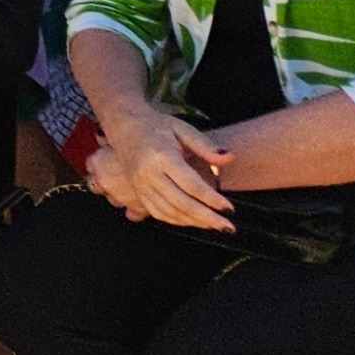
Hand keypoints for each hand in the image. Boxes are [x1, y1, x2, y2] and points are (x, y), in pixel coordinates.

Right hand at [86, 104, 235, 228]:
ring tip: (216, 226)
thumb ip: (205, 145)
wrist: (123, 126)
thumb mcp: (182, 128)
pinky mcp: (137, 191)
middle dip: (207, 218)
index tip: (230, 209)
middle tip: (228, 227)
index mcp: (161, 156)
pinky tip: (194, 221)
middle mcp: (148, 173)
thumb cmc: (157, 126)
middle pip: (181, 202)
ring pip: (169, 211)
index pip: (191, 184)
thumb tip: (229, 158)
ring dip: (194, 222)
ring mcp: (140, 185)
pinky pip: (157, 212)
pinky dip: (177, 221)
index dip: (212, 199)